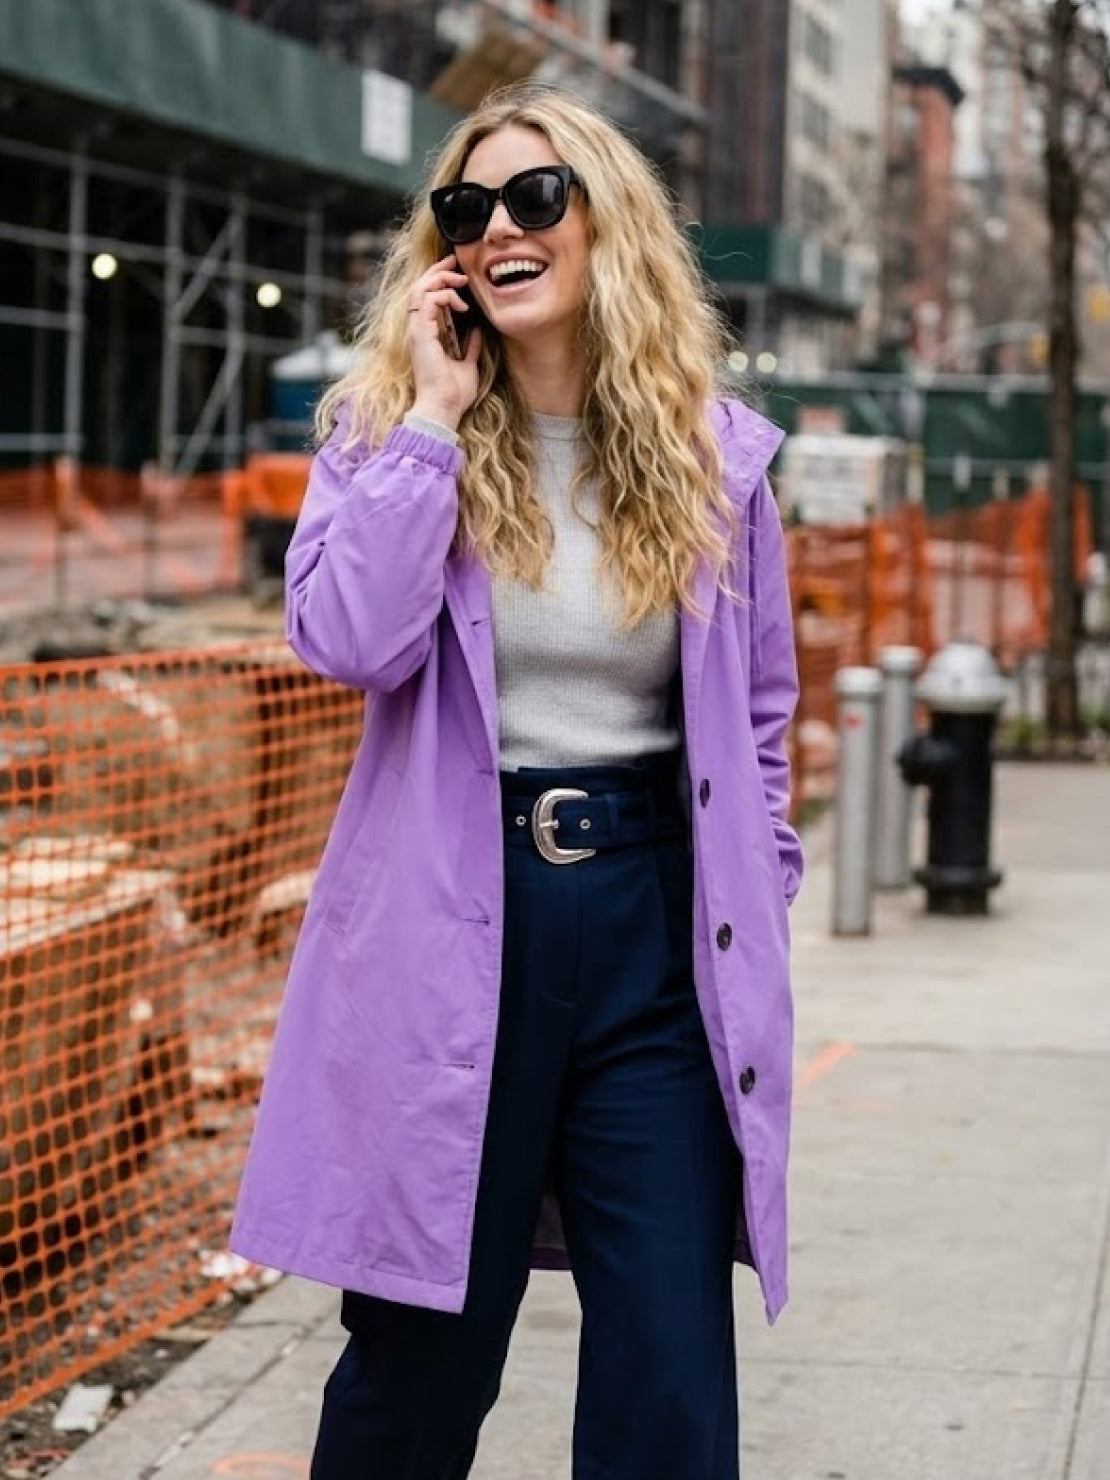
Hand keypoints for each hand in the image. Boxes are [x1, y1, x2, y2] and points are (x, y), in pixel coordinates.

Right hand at [407, 252, 481, 428]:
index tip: (459, 275)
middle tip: (455, 261)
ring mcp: (416, 331)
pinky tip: (460, 304)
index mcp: (427, 335)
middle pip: (419, 287)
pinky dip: (443, 295)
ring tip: (460, 279)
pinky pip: (426, 301)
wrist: (443, 408)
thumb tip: (477, 333)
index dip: (440, 281)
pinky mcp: (420, 333)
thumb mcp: (468, 365)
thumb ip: (470, 348)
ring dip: (440, 279)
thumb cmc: (453, 393)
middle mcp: (418, 330)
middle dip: (437, 271)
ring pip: (419, 289)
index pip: (426, 298)